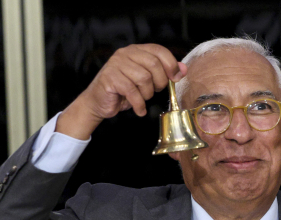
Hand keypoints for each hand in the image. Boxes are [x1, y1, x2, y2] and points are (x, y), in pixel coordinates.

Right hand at [56, 43, 186, 139]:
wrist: (98, 102)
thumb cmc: (123, 91)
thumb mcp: (146, 81)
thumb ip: (163, 73)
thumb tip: (183, 69)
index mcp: (136, 51)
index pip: (159, 50)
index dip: (171, 64)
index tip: (175, 78)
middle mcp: (125, 54)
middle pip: (153, 64)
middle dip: (159, 82)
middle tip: (155, 92)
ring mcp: (116, 64)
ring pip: (144, 78)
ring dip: (147, 94)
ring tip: (142, 99)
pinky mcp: (110, 78)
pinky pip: (132, 91)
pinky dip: (139, 104)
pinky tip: (139, 109)